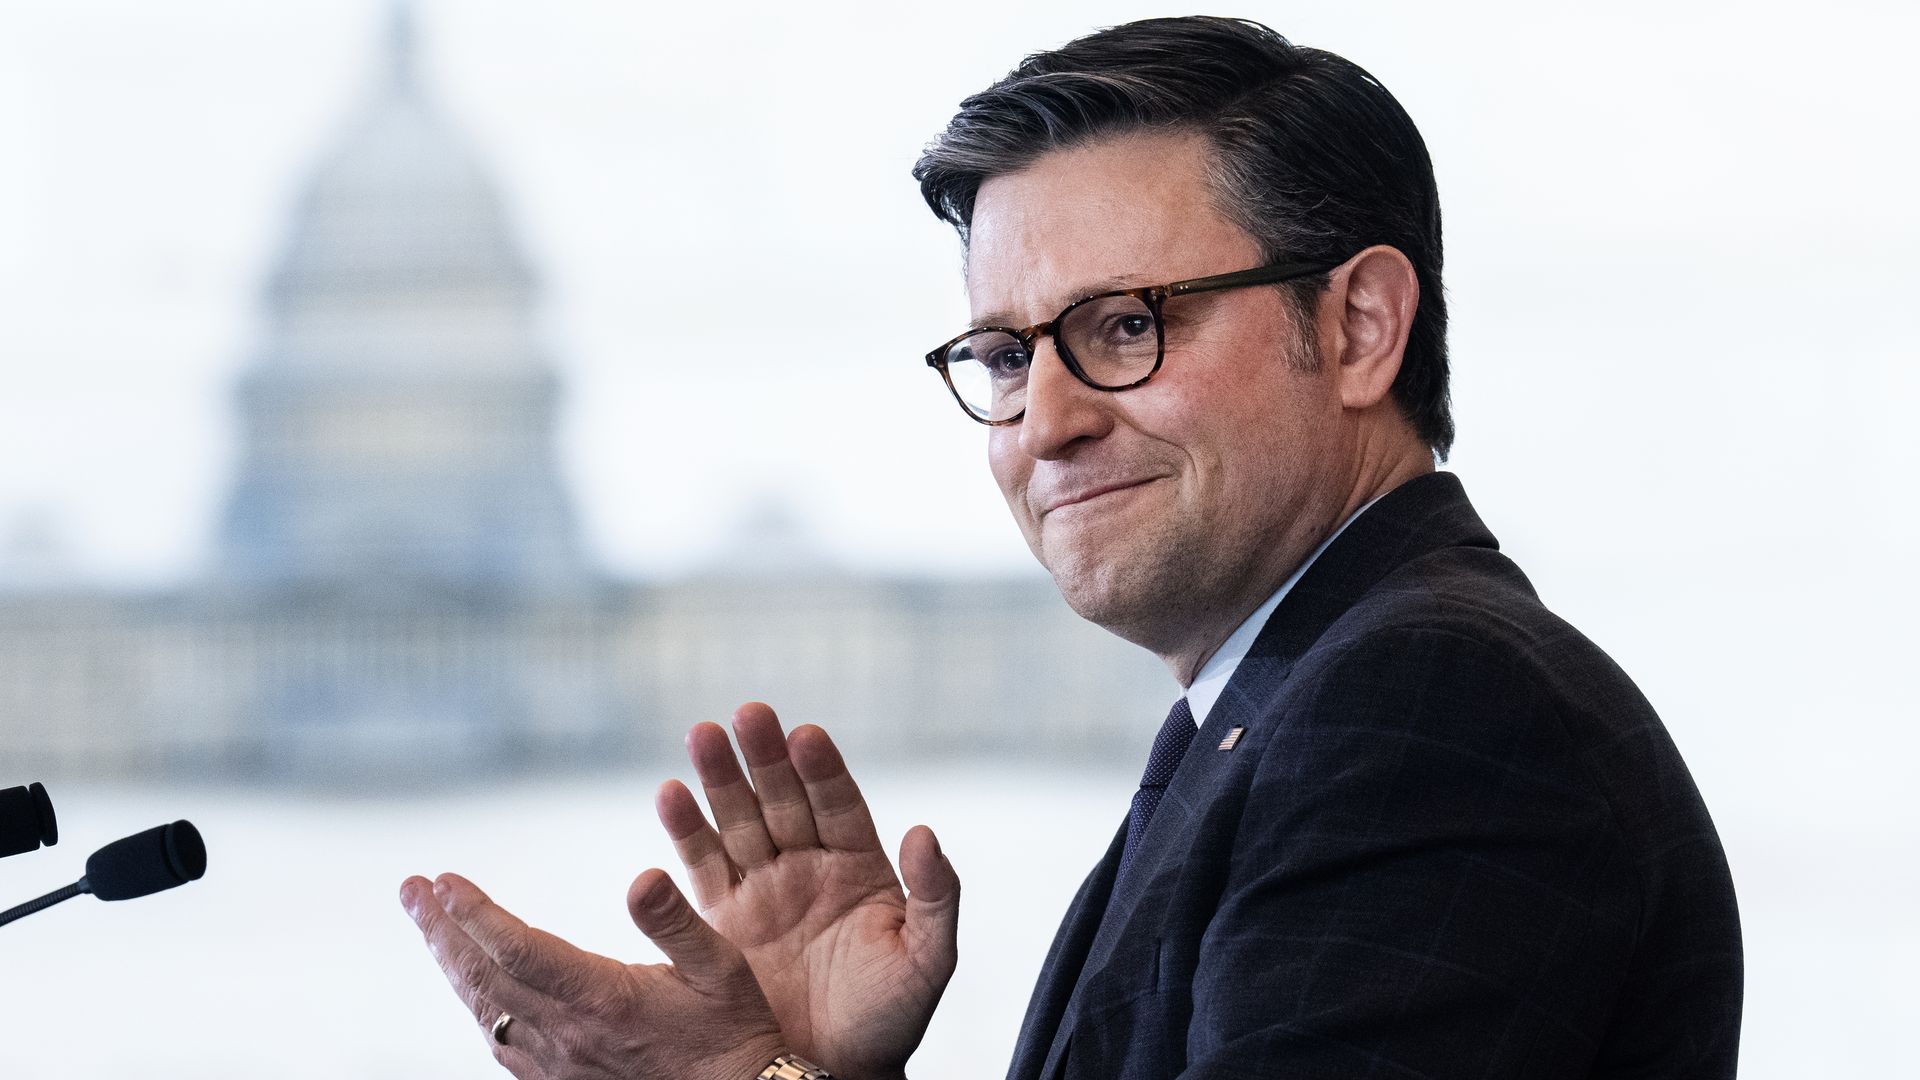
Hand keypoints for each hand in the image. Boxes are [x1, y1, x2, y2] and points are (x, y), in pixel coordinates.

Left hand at [400, 869, 786, 1079]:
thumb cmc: (735, 1032)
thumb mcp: (722, 966)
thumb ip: (675, 920)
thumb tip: (640, 876)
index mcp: (602, 999)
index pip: (518, 948)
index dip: (475, 913)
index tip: (443, 881)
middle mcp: (567, 1035)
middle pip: (484, 978)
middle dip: (443, 930)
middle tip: (412, 890)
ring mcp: (558, 1065)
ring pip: (484, 1011)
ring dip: (452, 964)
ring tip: (431, 926)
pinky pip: (501, 1043)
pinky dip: (478, 1004)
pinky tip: (475, 986)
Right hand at [659, 702, 959, 1079]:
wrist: (834, 1070)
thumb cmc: (891, 1017)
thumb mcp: (927, 959)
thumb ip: (934, 896)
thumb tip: (926, 832)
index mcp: (860, 865)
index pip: (840, 803)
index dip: (823, 770)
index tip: (805, 735)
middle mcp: (808, 865)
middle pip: (784, 798)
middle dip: (765, 756)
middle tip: (747, 713)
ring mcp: (763, 888)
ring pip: (739, 819)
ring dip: (720, 777)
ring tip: (702, 733)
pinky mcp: (722, 919)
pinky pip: (701, 865)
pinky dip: (685, 830)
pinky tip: (670, 793)